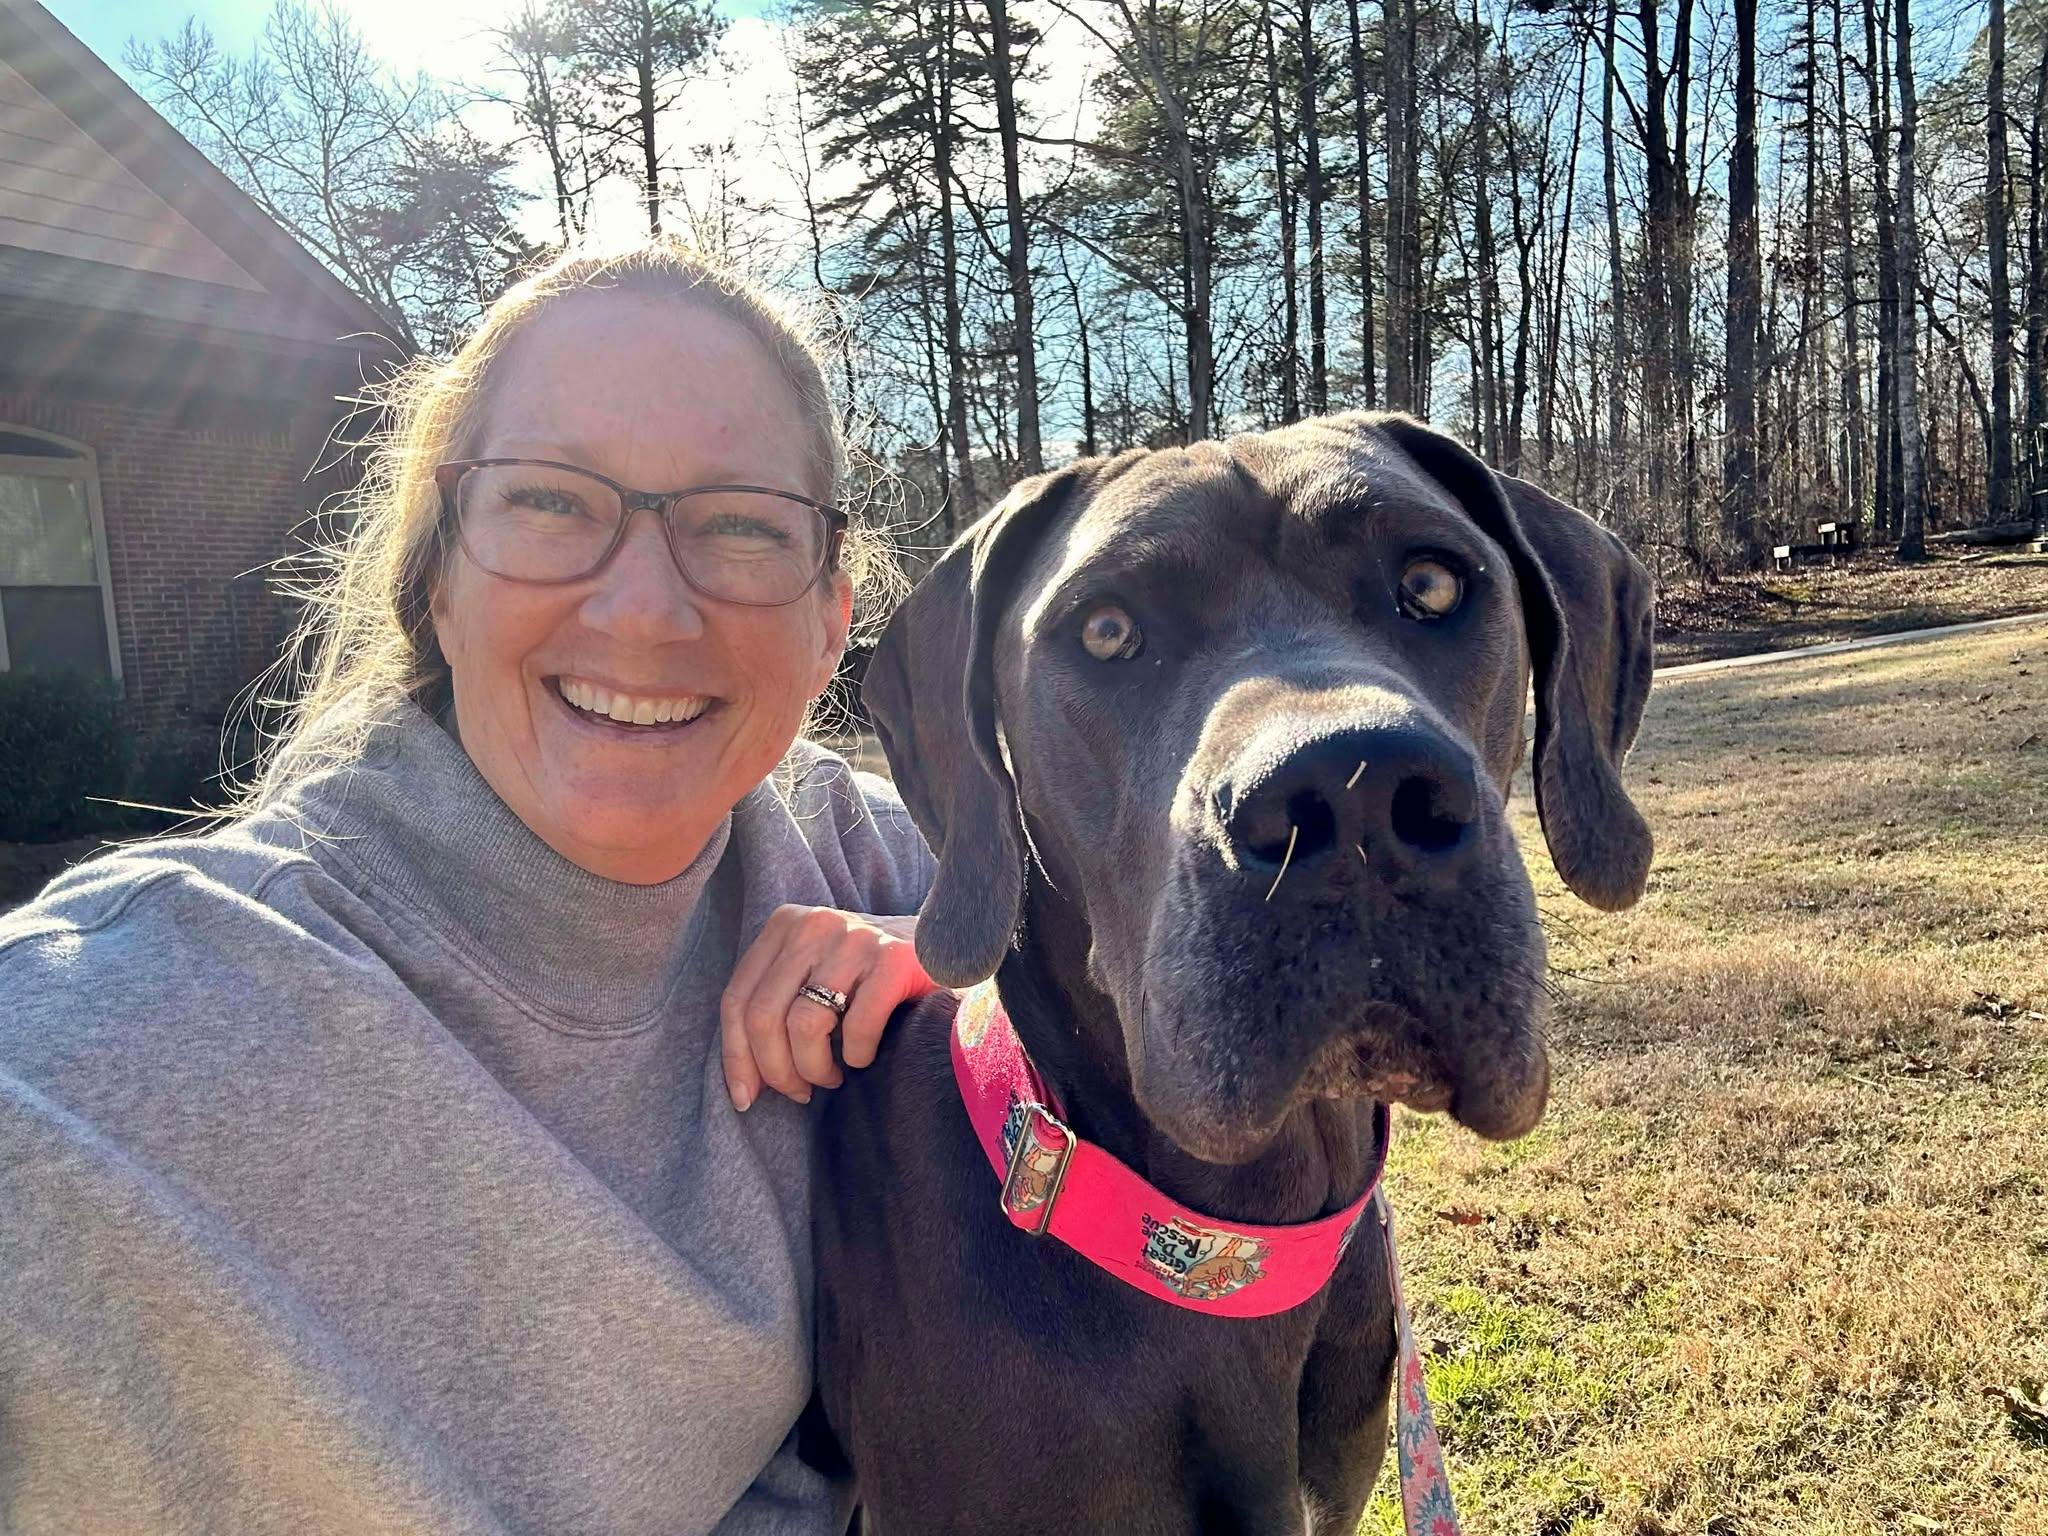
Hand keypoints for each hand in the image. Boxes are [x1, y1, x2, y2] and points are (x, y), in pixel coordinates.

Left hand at [720, 906, 936, 1111]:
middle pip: (762, 1015)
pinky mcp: (895, 959)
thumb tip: (744, 1085)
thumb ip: (776, 1012)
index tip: (745, 1098)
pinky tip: (864, 1057)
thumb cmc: (871, 979)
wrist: (949, 951)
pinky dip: (856, 1054)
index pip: (736, 998)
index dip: (735, 1056)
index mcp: (785, 925)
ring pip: (804, 1025)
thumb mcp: (814, 977)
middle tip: (800, 1092)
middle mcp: (815, 924)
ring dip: (814, 1068)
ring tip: (832, 1077)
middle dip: (776, 1070)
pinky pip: (857, 1026)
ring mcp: (856, 938)